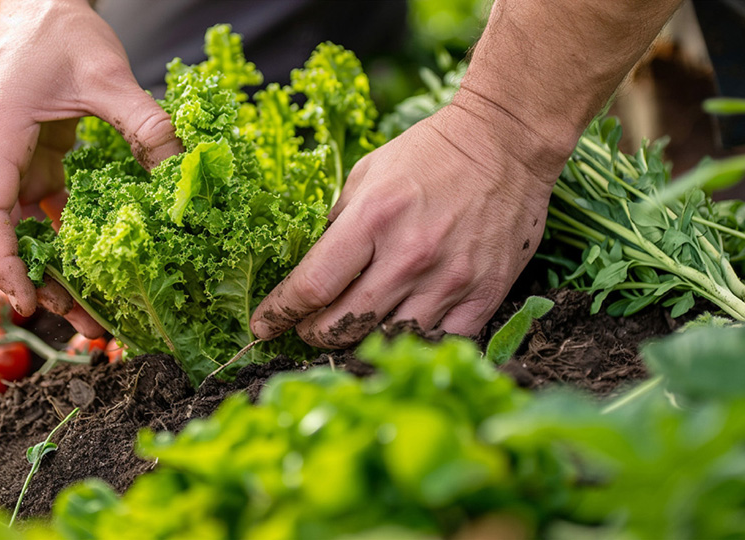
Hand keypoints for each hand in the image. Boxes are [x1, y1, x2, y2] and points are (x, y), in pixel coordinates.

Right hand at [0, 0, 181, 334]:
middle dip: (35, 284)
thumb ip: (145, 123)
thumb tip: (182, 174)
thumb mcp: (106, 74)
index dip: (4, 264)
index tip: (29, 301)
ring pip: (26, 232)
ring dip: (55, 270)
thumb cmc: (56, 28)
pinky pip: (48, 211)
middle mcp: (0, 158)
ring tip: (94, 312)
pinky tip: (99, 266)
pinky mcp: (39, 159)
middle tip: (82, 325)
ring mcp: (18, 162)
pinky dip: (68, 241)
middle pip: (2, 238)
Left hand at [249, 92, 571, 347]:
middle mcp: (410, 255)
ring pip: (389, 340)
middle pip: (345, 325)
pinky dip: (412, 344)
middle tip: (306, 330)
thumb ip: (339, 222)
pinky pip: (440, 342)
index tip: (262, 325)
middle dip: (314, 335)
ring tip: (347, 335)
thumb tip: (312, 263)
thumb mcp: (367, 173)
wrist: (506, 142)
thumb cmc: (430, 153)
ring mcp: (450, 279)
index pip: (313, 286)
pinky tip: (396, 334)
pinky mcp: (486, 294)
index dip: (279, 313)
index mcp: (373, 219)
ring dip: (359, 344)